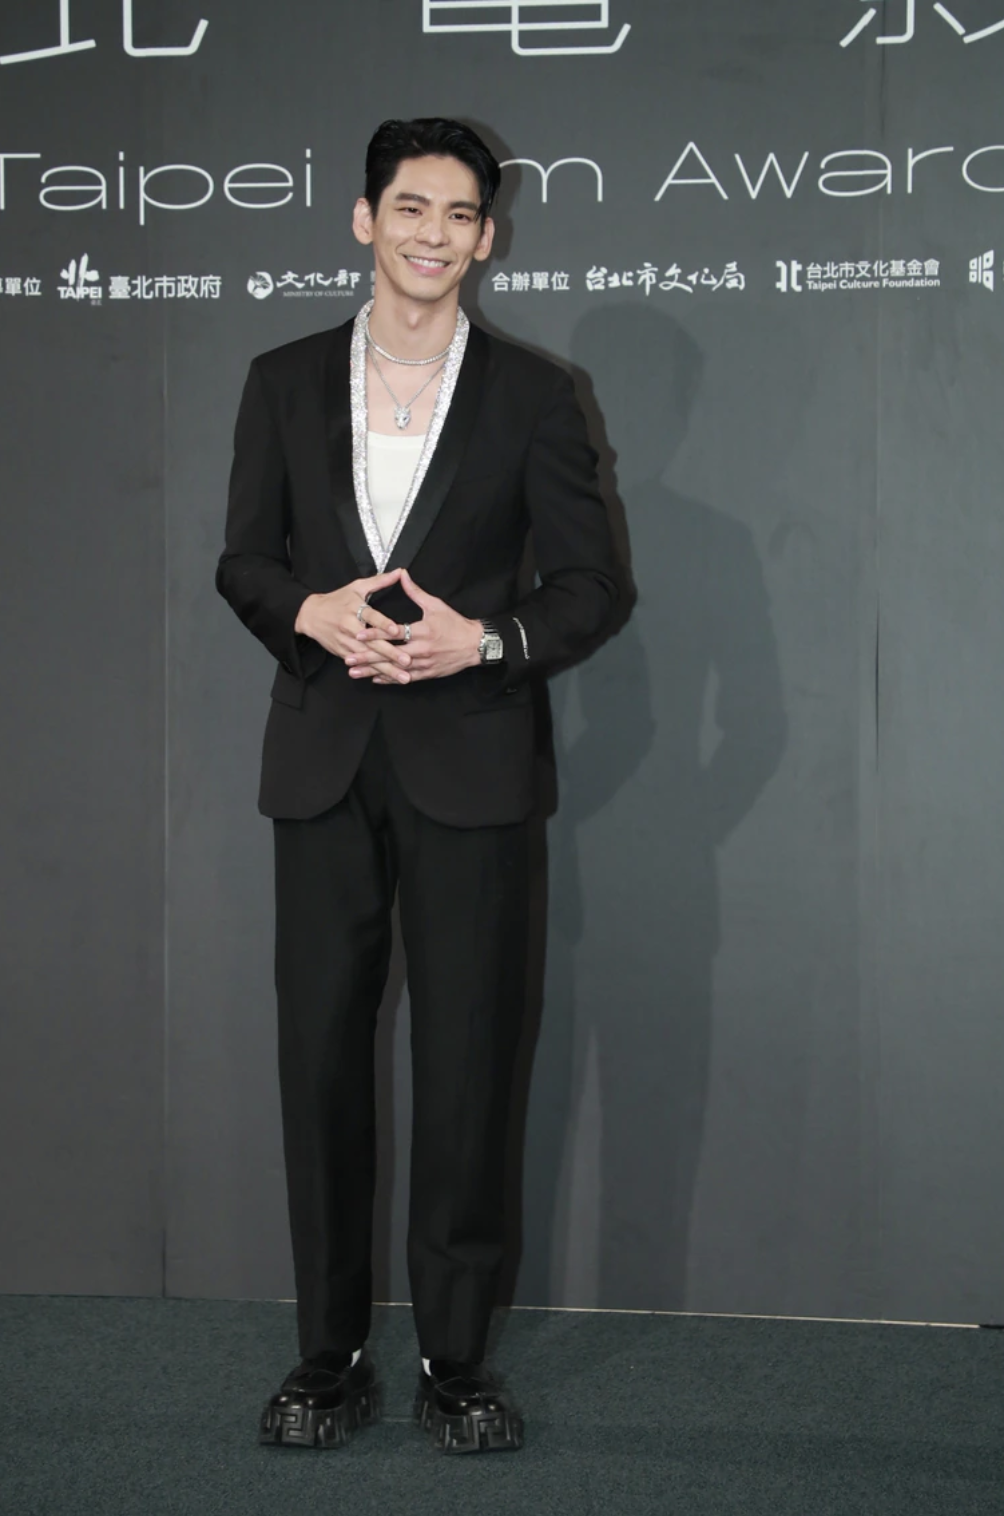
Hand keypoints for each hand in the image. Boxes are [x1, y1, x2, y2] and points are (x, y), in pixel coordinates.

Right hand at [294, 569, 413, 684]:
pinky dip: (374, 673)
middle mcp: (350, 628)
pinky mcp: (343, 653)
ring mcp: (346, 643)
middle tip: (408, 661)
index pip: (371, 617)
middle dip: (391, 654)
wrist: (311, 615)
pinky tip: (388, 680)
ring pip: (369, 658)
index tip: (396, 631)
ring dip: (386, 669)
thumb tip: (401, 572)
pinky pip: (361, 665)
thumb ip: (380, 581)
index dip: (383, 624)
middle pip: (372, 643)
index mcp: (354, 609)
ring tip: (403, 676)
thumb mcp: (357, 587)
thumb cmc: (338, 599)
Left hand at [350, 567, 481, 684]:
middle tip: (348, 659)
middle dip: (367, 657)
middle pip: (390, 654)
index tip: (358, 634)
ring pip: (395, 669)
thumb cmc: (455, 624)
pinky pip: (405, 678)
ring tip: (355, 672)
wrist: (475, 645)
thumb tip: (401, 574)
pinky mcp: (427, 673)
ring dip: (374, 671)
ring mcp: (424, 664)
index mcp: (422, 631)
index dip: (375, 633)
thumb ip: (415, 592)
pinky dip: (390, 679)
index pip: (394, 632)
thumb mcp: (436, 605)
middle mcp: (421, 649)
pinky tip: (375, 679)